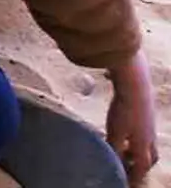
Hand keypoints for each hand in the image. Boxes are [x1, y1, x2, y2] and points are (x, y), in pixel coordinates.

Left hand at [107, 51, 158, 181]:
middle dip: (141, 164)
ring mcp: (150, 124)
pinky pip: (143, 130)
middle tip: (129, 167)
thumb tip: (111, 162)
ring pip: (147, 143)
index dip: (135, 176)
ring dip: (137, 149)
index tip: (128, 183)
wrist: (135, 84)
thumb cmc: (124, 110)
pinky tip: (124, 129)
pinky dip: (135, 136)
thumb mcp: (115, 132)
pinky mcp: (147, 113)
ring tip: (123, 148)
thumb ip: (113, 148)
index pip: (142, 166)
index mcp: (143, 144)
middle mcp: (150, 136)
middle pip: (150, 156)